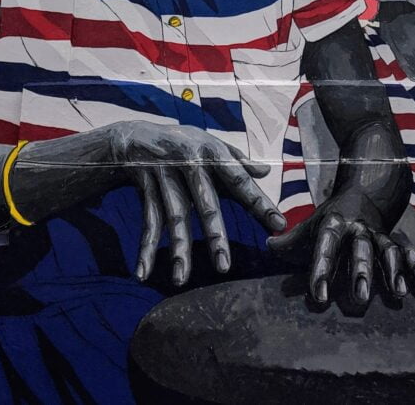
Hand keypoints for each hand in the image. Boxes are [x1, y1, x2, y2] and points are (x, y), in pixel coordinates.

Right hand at [108, 121, 286, 285]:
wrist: (135, 135)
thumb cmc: (183, 144)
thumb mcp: (210, 145)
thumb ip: (237, 161)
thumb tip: (265, 172)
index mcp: (213, 152)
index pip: (240, 180)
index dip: (260, 203)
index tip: (279, 225)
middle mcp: (191, 162)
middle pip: (205, 203)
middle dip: (215, 235)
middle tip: (224, 267)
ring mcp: (166, 174)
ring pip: (174, 216)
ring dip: (178, 249)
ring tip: (182, 278)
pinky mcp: (145, 185)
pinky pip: (147, 220)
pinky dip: (145, 248)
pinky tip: (143, 274)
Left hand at [267, 186, 414, 305]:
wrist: (367, 187)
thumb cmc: (332, 217)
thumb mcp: (311, 223)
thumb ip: (291, 239)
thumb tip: (268, 244)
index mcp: (335, 223)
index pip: (326, 246)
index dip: (322, 269)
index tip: (319, 295)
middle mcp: (359, 228)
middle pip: (360, 249)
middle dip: (361, 272)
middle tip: (359, 297)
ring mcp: (380, 233)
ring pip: (388, 251)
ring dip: (393, 272)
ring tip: (397, 295)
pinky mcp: (396, 240)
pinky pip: (409, 252)